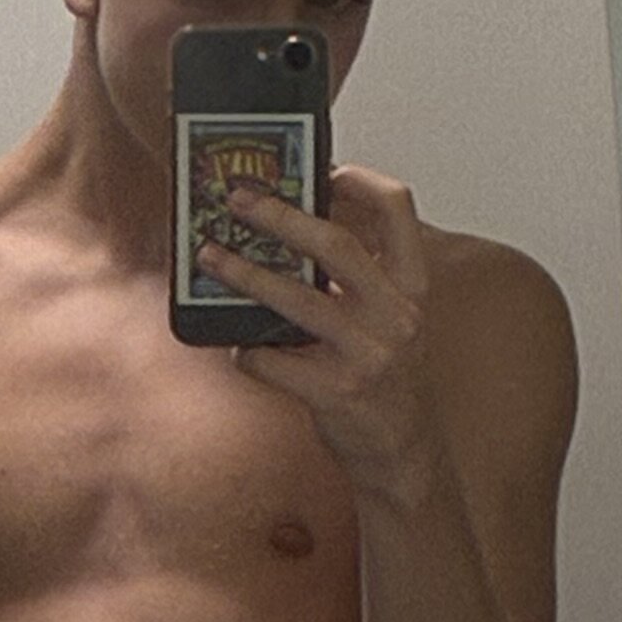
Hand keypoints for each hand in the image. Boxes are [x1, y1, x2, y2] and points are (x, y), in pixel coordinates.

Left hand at [198, 163, 442, 499]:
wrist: (402, 452)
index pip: (399, 209)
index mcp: (412, 286)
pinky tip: (239, 347)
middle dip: (281, 215)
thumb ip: (359, 277)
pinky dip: (247, 351)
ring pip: (297, 299)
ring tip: (209, 255)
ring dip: (244, 272)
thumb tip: (296, 225)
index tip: (321, 169)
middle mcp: (397, 315)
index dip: (359, 180)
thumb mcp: (390, 318)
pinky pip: (273, 359)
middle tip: (238, 199)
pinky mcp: (336, 393)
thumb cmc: (386, 378)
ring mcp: (368, 355)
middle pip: (337, 245)